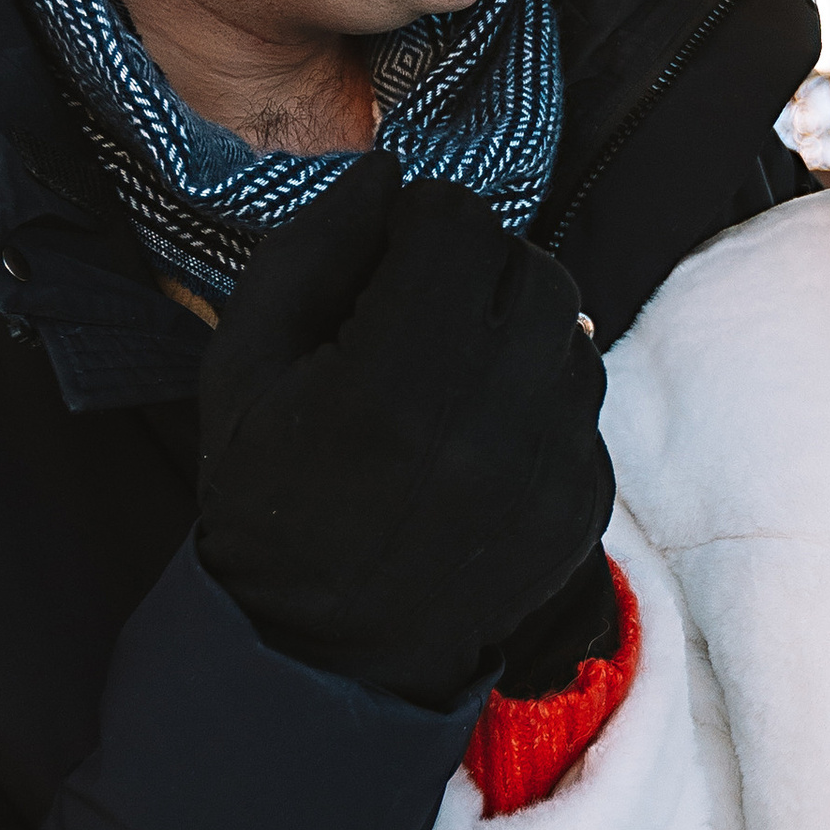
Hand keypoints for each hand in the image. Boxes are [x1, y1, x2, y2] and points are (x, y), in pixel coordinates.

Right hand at [195, 157, 612, 712]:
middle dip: (475, 269)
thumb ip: (310, 251)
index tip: (386, 259)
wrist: (323, 654)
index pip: (457, 223)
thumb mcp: (244, 365)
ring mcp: (549, 470)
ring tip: (451, 373)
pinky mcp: (585, 506)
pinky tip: (479, 435)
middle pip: (528, 265)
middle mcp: (489, 423)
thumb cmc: (269, 500)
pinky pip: (585, 406)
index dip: (416, 223)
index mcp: (394, 380)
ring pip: (570, 331)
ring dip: (516, 329)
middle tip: (421, 308)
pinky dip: (539, 400)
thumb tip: (385, 176)